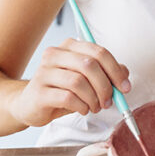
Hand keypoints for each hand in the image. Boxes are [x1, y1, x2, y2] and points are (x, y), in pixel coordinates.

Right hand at [8, 38, 129, 126]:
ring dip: (93, 99)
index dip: (116, 70)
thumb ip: (105, 73)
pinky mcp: (39, 91)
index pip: (99, 52)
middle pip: (89, 65)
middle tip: (109, 101)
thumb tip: (125, 74)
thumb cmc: (61, 90)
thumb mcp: (86, 79)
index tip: (125, 87)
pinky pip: (67, 98)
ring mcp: (44, 72)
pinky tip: (82, 109)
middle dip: (105, 86)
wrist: (29, 104)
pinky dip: (81, 106)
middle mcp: (55, 54)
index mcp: (69, 46)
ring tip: (94, 107)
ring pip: (78, 82)